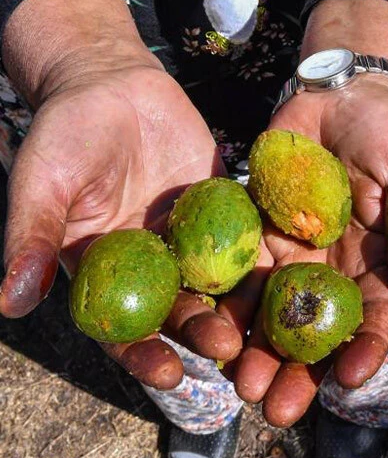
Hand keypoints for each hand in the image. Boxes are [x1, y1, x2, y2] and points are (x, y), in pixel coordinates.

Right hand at [0, 0, 241, 388]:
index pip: (124, 327)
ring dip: (240, 305)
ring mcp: (192, 240)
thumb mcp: (41, 184)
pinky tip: (289, 272)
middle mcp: (153, 266)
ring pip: (219, 281)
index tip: (167, 374)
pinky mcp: (226, 209)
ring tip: (261, 325)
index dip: (144, 353)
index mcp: (106, 274)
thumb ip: (30, 239)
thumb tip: (8, 304)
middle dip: (202, 333)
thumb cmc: (64, 135)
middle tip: (228, 349)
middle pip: (180, 310)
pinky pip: (248, 235)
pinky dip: (265, 254)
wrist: (111, 83)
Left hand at [229, 75, 387, 426]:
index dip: (365, 348)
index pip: (376, 317)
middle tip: (277, 412)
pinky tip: (210, 331)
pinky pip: (240, 272)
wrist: (340, 94)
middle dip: (299, 370)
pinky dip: (226, 303)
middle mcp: (337, 270)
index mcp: (381, 263)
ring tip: (239, 386)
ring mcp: (295, 255)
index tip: (348, 379)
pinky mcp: (257, 232)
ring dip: (258, 352)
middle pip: (318, 330)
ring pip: (274, 313)